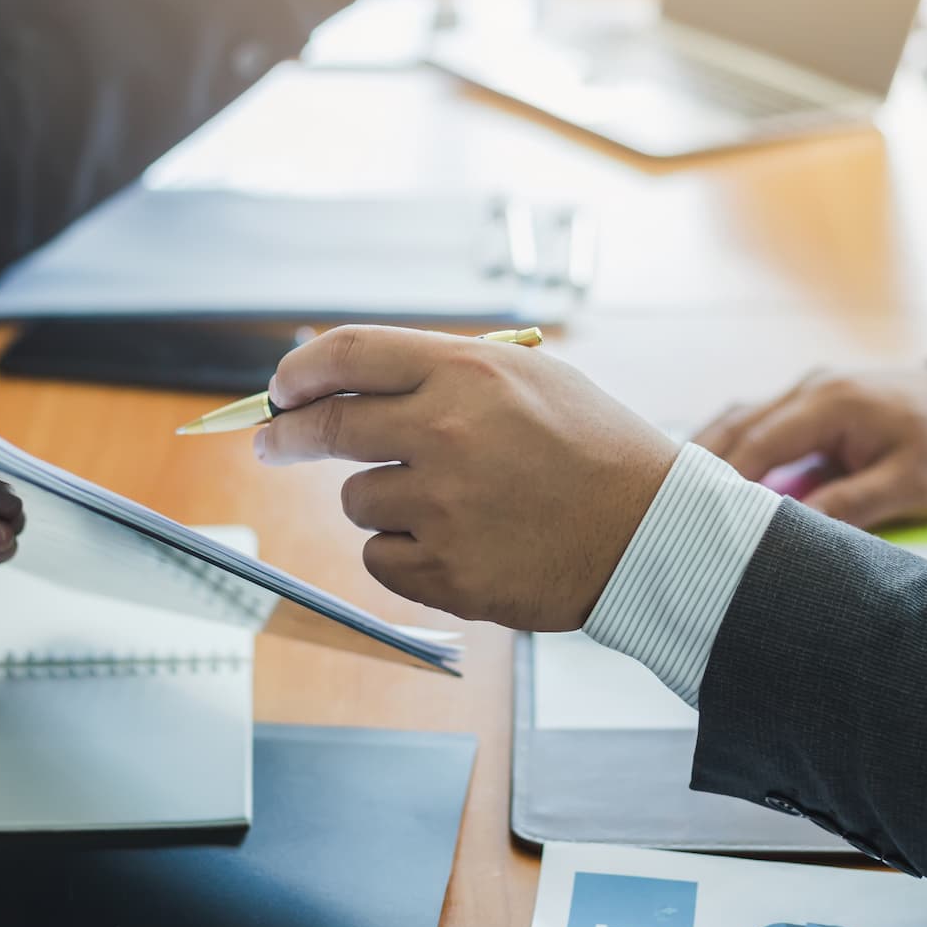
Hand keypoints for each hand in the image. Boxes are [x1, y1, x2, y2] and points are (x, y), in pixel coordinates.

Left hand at [253, 326, 677, 632]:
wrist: (652, 533)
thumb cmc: (593, 449)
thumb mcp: (531, 377)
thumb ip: (444, 372)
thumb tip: (352, 381)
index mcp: (465, 373)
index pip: (346, 356)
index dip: (298, 374)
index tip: (281, 391)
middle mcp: (444, 432)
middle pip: (326, 429)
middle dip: (287, 438)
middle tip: (274, 444)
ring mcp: (443, 506)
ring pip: (356, 500)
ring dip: (382, 501)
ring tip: (448, 504)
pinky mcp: (446, 571)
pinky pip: (380, 557)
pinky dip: (404, 554)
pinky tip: (456, 544)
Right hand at [692, 366, 926, 529]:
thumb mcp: (911, 483)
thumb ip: (851, 504)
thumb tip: (794, 531)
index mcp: (831, 402)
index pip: (761, 443)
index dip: (726, 482)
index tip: (697, 518)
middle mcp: (809, 388)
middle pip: (736, 424)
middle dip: (698, 466)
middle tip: (662, 506)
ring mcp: (806, 390)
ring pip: (738, 418)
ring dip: (707, 453)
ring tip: (671, 492)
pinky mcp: (809, 402)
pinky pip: (756, 421)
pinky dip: (729, 446)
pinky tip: (708, 475)